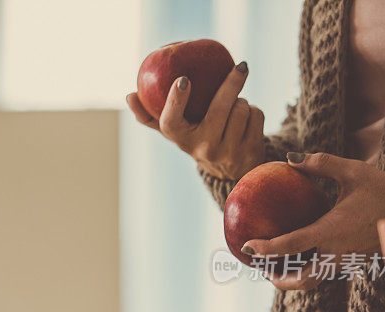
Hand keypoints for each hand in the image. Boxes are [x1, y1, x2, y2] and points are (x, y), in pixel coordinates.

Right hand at [126, 62, 264, 181]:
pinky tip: (247, 121)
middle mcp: (203, 148)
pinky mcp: (250, 150)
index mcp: (181, 140)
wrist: (232, 172)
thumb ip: (151, 116)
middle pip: (220, 108)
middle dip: (232, 83)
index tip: (183, 80)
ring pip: (242, 108)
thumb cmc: (198, 140)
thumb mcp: (177, 132)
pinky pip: (256, 115)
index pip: (171, 123)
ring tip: (235, 109)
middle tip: (240, 66)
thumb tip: (129, 95)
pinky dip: (254, 112)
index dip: (176, 101)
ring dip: (242, 101)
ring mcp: (228, 152)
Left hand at [242, 152, 384, 289]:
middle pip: (301, 280)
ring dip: (292, 279)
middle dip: (278, 280)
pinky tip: (298, 258)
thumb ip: (320, 163)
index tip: (248, 247)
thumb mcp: (354, 171)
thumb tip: (289, 158)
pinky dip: (308, 270)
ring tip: (275, 267)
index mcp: (332, 231)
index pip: (291, 246)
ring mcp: (346, 261)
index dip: (267, 249)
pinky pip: (325, 272)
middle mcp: (337, 252)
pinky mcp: (353, 263)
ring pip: (313, 281)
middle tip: (262, 268)